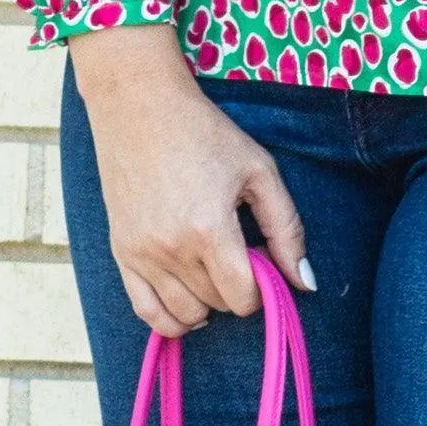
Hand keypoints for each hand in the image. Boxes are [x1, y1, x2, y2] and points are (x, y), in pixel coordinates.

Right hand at [63, 23, 311, 340]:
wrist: (139, 106)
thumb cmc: (204, 133)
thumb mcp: (259, 172)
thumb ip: (286, 230)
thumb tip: (306, 284)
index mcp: (209, 229)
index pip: (243, 297)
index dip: (262, 288)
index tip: (262, 259)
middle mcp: (170, 249)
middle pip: (217, 305)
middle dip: (237, 289)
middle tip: (239, 252)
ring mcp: (141, 254)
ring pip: (184, 314)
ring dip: (208, 304)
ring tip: (215, 270)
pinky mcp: (121, 252)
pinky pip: (146, 311)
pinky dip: (171, 319)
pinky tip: (189, 302)